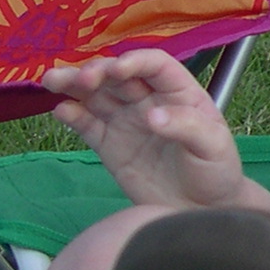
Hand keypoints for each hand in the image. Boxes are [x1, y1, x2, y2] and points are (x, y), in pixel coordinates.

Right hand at [44, 49, 245, 209]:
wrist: (200, 209)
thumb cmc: (217, 171)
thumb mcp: (213, 146)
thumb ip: (186, 127)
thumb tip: (152, 116)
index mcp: (179, 92)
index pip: (154, 65)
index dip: (135, 61)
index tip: (118, 69)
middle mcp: (148, 100)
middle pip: (118, 76)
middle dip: (97, 71)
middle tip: (81, 79)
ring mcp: (126, 121)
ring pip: (96, 95)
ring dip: (74, 85)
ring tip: (52, 81)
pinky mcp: (109, 145)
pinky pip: (87, 124)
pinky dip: (72, 115)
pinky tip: (61, 110)